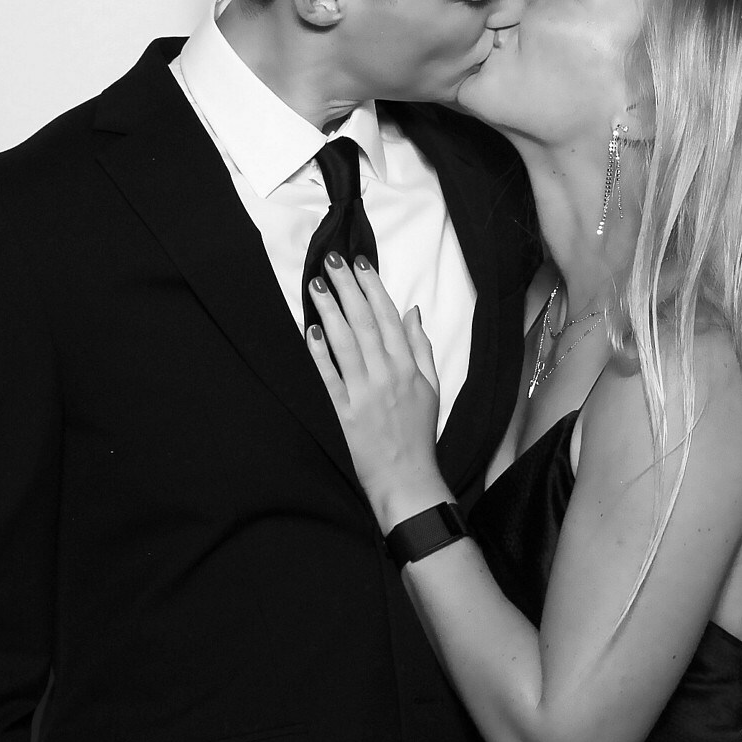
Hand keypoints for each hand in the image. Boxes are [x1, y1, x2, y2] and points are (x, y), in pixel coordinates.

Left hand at [305, 254, 452, 532]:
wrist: (407, 479)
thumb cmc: (418, 433)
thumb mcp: (431, 387)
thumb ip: (421, 347)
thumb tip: (412, 311)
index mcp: (408, 367)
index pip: (388, 318)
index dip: (373, 288)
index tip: (360, 264)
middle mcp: (387, 375)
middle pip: (364, 323)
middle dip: (347, 289)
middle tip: (331, 262)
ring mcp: (364, 394)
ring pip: (345, 343)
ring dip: (330, 311)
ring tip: (316, 286)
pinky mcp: (344, 413)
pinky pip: (329, 377)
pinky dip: (320, 354)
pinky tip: (310, 331)